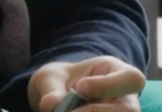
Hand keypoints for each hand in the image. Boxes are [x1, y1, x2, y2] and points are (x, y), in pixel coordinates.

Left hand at [29, 56, 144, 111]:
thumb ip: (51, 88)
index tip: (79, 87)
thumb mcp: (50, 76)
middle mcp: (126, 97)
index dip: (107, 85)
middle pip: (130, 111)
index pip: (131, 79)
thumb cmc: (60, 80)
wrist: (58, 95)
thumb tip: (50, 104)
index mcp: (116, 71)